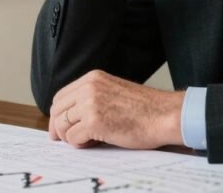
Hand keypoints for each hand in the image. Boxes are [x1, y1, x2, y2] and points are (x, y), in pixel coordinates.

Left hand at [48, 70, 183, 149]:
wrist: (164, 115)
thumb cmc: (145, 109)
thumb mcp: (113, 92)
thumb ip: (93, 97)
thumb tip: (72, 116)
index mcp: (92, 78)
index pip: (61, 96)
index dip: (58, 114)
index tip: (59, 127)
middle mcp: (88, 87)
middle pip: (57, 110)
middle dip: (58, 127)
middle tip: (63, 139)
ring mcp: (90, 103)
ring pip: (61, 125)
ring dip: (70, 137)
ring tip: (86, 141)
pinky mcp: (94, 121)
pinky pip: (72, 137)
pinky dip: (79, 144)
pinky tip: (93, 143)